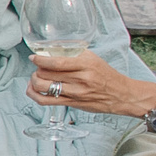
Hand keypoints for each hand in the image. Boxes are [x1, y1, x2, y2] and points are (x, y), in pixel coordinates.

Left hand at [27, 50, 155, 117]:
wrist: (122, 95)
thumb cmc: (107, 76)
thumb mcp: (94, 59)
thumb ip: (74, 55)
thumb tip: (52, 51)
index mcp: (86, 64)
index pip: (56, 62)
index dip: (40, 59)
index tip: (34, 57)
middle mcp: (80, 79)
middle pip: (46, 73)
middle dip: (37, 69)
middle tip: (38, 67)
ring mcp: (75, 93)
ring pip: (42, 87)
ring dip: (34, 81)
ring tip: (36, 77)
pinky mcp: (71, 104)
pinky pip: (45, 101)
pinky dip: (34, 94)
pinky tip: (33, 89)